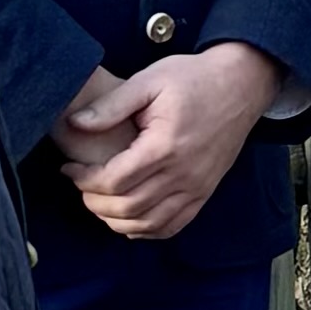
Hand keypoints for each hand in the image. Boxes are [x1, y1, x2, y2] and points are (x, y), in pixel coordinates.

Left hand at [50, 41, 282, 239]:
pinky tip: (128, 217)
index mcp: (165, 146)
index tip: (69, 168)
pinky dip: (145, 230)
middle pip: (128, 207)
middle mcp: (183, 174)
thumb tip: (75, 124)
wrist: (241, 84)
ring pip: (148, 223)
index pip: (114, 181)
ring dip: (116, 220)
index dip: (84, 180)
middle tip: (80, 185)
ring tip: (99, 201)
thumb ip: (110, 106)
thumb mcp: (148, 81)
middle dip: (94, 202)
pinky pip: (172, 226)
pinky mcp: (205, 192)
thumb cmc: (193, 79)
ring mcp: (197, 187)